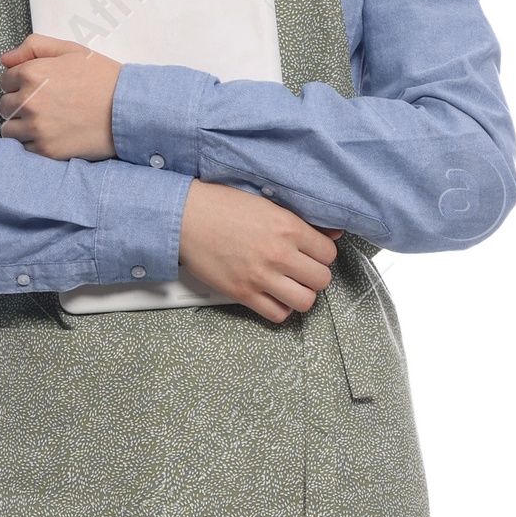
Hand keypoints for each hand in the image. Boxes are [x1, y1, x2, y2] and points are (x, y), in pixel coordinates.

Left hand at [0, 34, 119, 159]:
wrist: (128, 110)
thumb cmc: (102, 78)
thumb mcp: (71, 50)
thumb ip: (34, 47)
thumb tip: (4, 59)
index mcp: (32, 73)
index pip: (6, 80)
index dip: (21, 82)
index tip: (39, 87)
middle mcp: (29, 101)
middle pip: (5, 105)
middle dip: (19, 104)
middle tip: (44, 105)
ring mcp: (37, 128)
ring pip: (9, 129)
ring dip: (21, 125)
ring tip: (45, 122)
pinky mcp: (46, 150)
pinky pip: (23, 148)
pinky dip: (32, 143)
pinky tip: (50, 135)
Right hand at [178, 180, 337, 322]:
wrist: (185, 216)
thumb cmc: (220, 206)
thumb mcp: (267, 202)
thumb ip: (300, 220)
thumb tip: (330, 232)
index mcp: (288, 227)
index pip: (328, 253)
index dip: (322, 255)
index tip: (313, 255)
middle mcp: (279, 254)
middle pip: (322, 279)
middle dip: (315, 276)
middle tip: (304, 271)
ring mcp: (261, 276)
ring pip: (305, 301)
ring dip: (302, 295)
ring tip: (292, 286)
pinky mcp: (243, 293)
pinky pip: (276, 314)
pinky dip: (280, 309)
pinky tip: (274, 296)